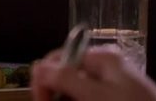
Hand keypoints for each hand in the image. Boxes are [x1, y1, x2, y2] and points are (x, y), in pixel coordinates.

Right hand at [31, 47, 155, 100]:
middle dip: (56, 93)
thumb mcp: (97, 95)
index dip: (44, 78)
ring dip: (67, 99)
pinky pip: (90, 97)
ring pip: (77, 91)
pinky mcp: (117, 98)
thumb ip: (67, 79)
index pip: (60, 58)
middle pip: (67, 75)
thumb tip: (37, 66)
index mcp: (102, 57)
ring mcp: (112, 84)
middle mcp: (106, 66)